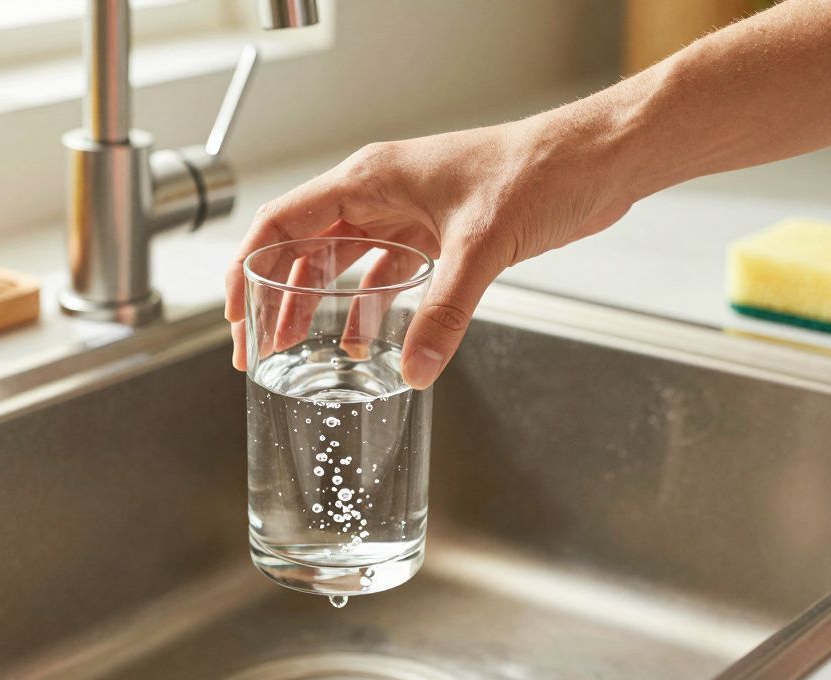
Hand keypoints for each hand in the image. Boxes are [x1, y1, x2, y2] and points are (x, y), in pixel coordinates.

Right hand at [225, 108, 635, 387]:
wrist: (594, 160)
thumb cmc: (540, 171)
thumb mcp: (483, 244)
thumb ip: (444, 310)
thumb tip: (414, 368)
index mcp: (369, 180)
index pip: (283, 223)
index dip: (248, 270)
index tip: (236, 316)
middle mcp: (379, 194)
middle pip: (303, 248)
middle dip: (276, 298)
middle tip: (260, 348)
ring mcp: (406, 212)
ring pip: (341, 262)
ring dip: (318, 305)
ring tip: (301, 350)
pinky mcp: (437, 233)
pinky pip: (386, 273)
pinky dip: (370, 307)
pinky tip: (369, 341)